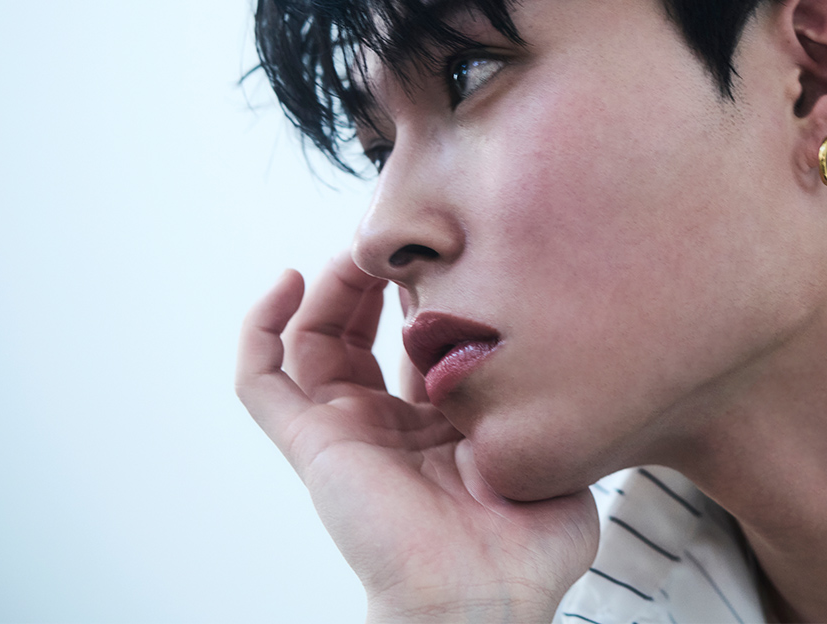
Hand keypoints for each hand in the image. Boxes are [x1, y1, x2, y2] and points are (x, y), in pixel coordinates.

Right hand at [235, 256, 598, 622]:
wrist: (486, 597)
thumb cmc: (531, 546)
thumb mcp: (554, 449)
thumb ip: (552, 399)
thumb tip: (566, 344)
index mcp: (442, 426)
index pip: (418, 340)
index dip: (429, 290)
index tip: (456, 245)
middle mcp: (389, 424)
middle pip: (361, 329)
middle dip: (374, 276)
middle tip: (400, 239)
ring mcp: (345, 431)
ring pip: (312, 339)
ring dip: (329, 285)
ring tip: (359, 249)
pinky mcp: (310, 443)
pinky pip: (259, 379)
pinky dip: (260, 325)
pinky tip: (291, 279)